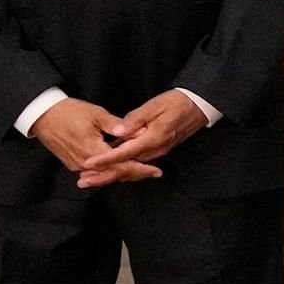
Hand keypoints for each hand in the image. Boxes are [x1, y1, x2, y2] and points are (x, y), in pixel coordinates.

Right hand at [29, 98, 151, 183]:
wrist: (43, 116)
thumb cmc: (70, 112)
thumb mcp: (96, 114)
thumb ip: (115, 125)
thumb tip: (134, 133)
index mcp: (92, 150)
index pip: (120, 166)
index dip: (139, 169)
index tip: (156, 171)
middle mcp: (85, 163)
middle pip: (114, 174)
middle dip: (134, 174)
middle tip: (152, 172)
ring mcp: (77, 165)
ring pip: (105, 175)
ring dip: (122, 173)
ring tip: (141, 170)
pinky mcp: (72, 164)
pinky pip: (95, 173)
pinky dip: (109, 171)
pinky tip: (120, 166)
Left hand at [76, 90, 207, 187]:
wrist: (200, 106)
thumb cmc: (177, 102)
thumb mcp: (155, 105)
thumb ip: (136, 119)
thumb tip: (118, 131)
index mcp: (153, 139)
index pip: (124, 153)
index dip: (105, 159)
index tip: (88, 163)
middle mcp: (155, 150)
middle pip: (126, 167)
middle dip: (104, 175)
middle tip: (83, 181)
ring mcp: (158, 152)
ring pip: (131, 168)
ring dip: (111, 175)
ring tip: (90, 179)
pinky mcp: (159, 151)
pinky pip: (137, 164)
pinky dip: (122, 169)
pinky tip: (109, 170)